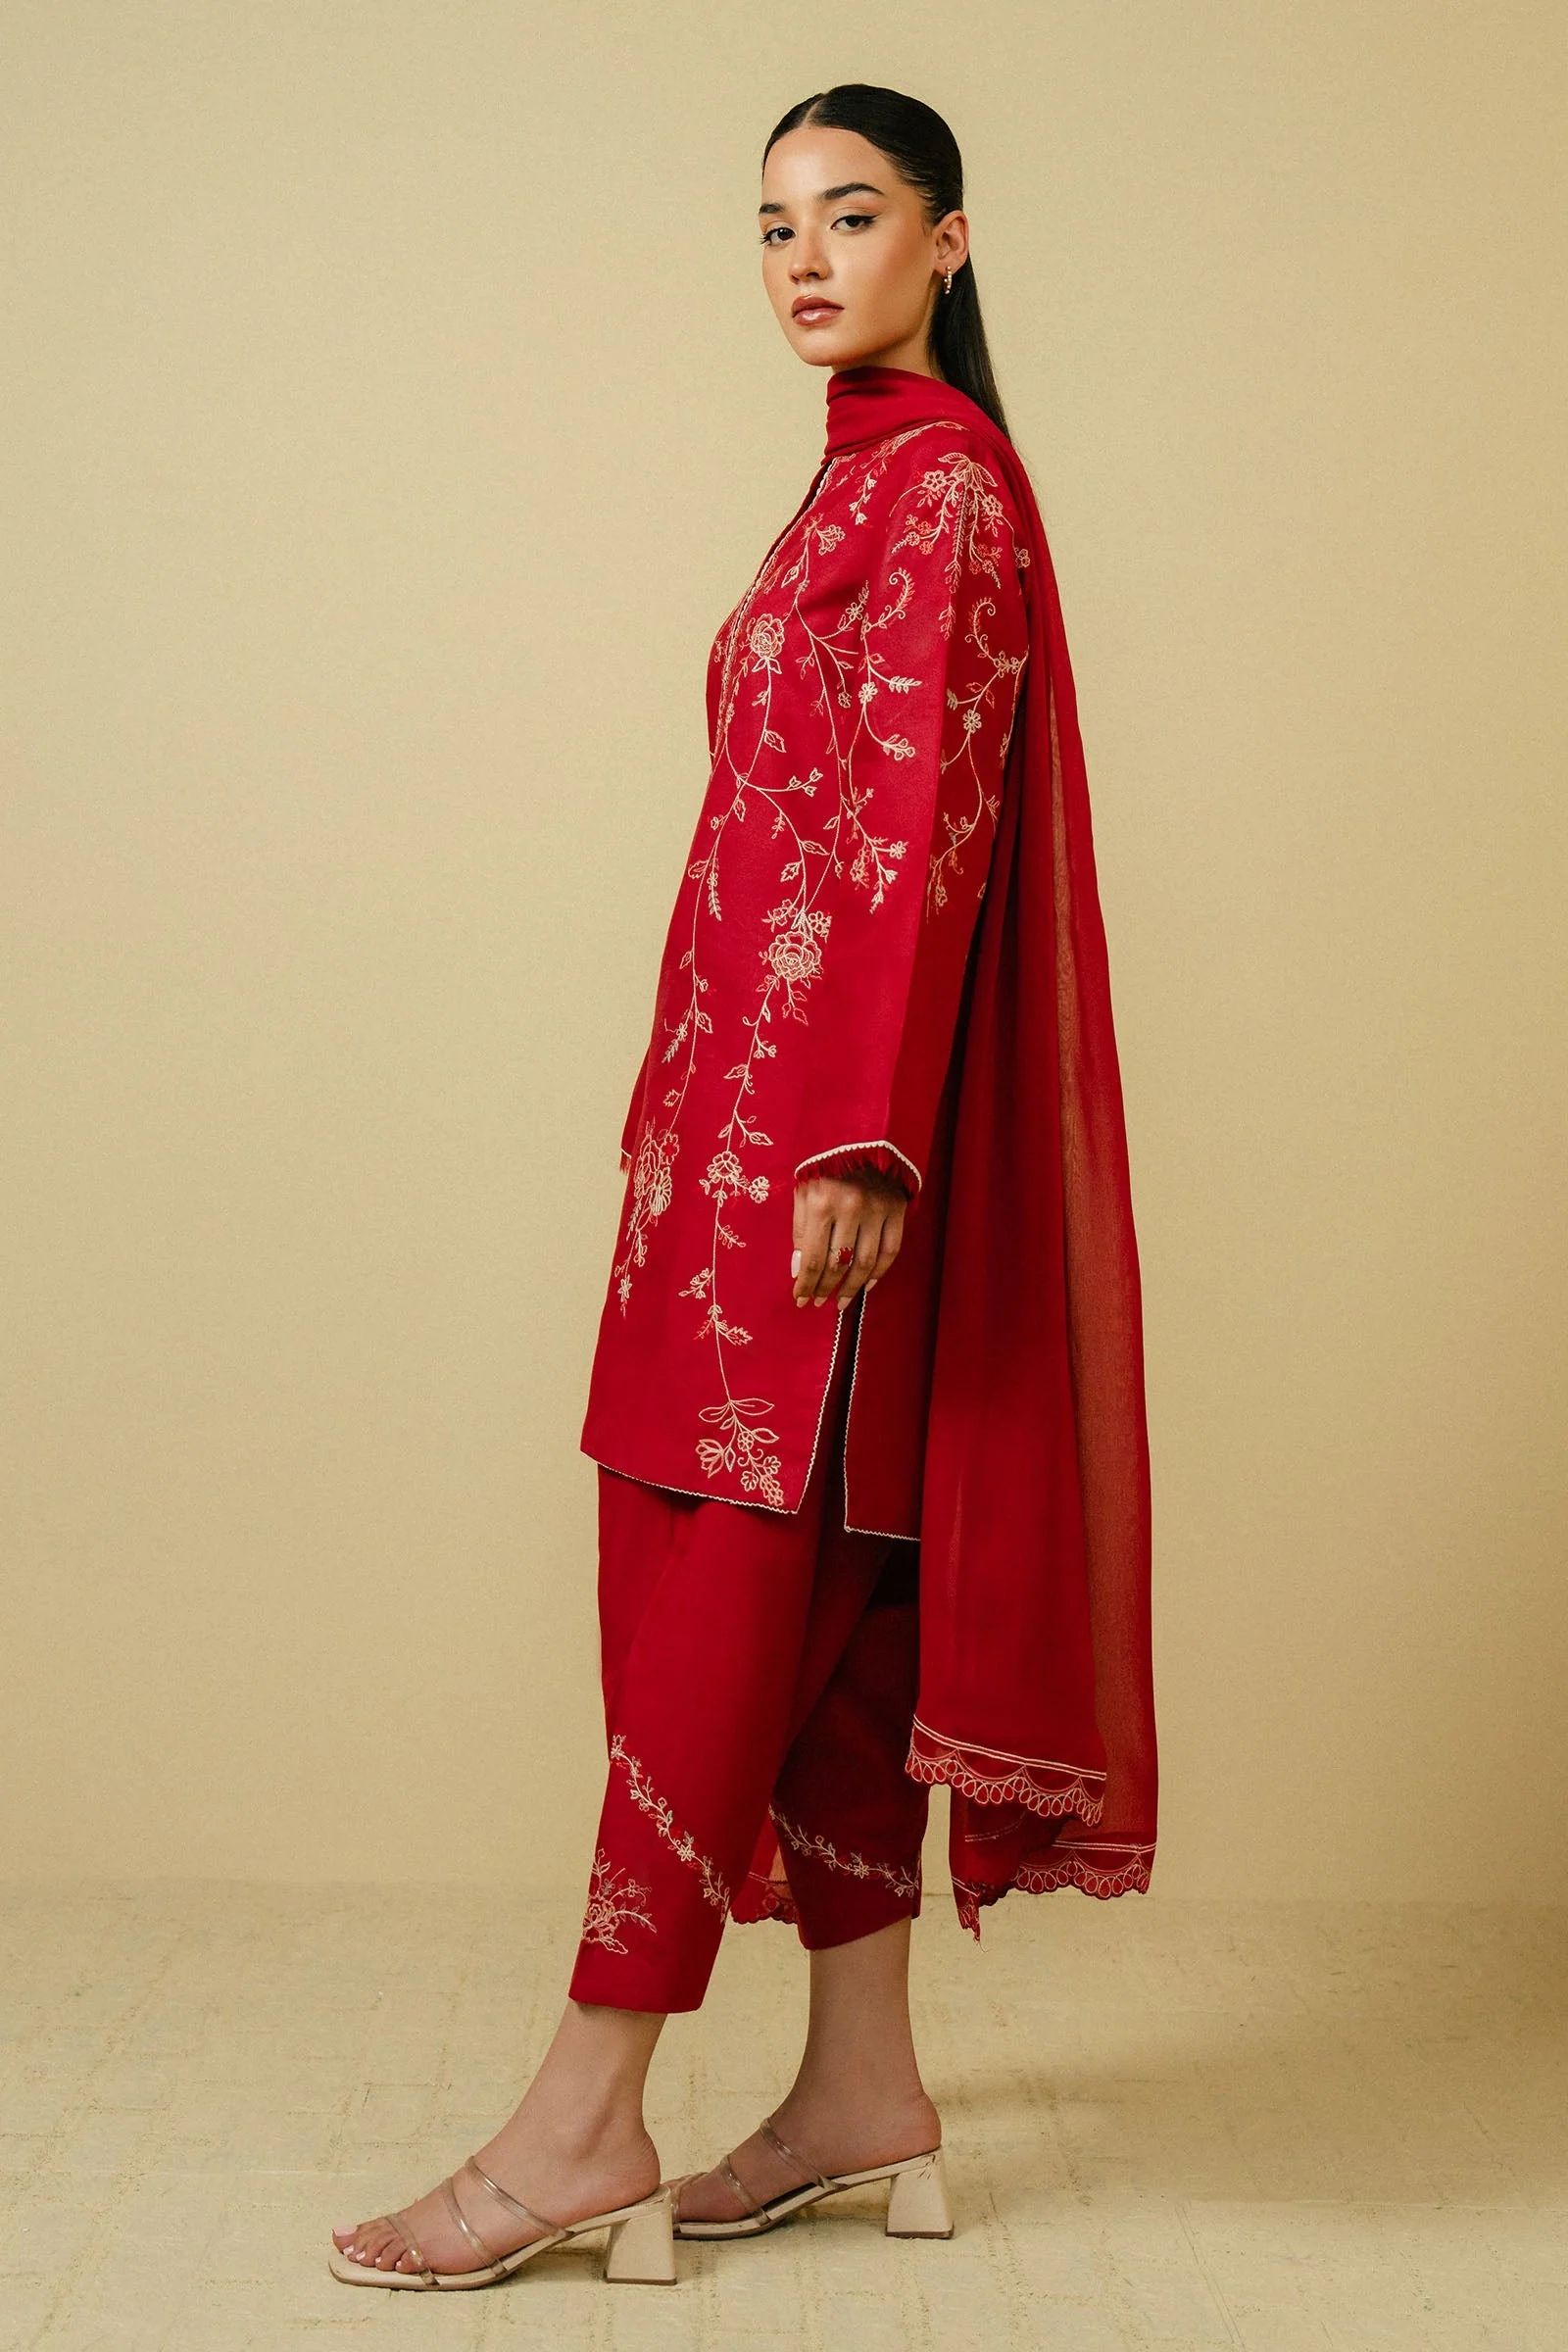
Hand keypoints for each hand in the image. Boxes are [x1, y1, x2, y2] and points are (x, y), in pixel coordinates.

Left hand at [791, 1170, 908, 1309]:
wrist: (861, 1137)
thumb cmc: (825, 1166)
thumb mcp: (803, 1192)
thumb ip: (799, 1231)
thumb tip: (798, 1270)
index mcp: (821, 1203)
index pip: (812, 1258)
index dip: (806, 1284)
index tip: (800, 1300)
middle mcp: (850, 1208)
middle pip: (838, 1264)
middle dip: (826, 1288)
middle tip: (818, 1302)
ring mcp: (876, 1210)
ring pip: (865, 1263)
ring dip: (851, 1288)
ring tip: (841, 1302)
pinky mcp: (896, 1210)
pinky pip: (890, 1251)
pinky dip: (879, 1273)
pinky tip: (866, 1285)